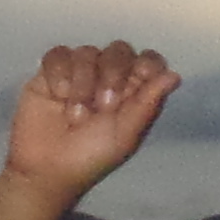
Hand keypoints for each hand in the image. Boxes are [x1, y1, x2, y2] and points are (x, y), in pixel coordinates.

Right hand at [5, 41, 180, 201]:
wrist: (45, 169)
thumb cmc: (90, 157)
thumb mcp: (125, 136)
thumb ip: (147, 104)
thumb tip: (174, 76)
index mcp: (132, 93)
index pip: (148, 61)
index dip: (148, 63)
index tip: (143, 74)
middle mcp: (108, 78)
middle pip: (119, 51)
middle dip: (113, 74)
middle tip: (104, 106)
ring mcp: (79, 73)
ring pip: (87, 51)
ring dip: (83, 82)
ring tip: (75, 115)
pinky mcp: (51, 73)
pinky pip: (58, 54)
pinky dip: (59, 73)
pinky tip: (57, 96)